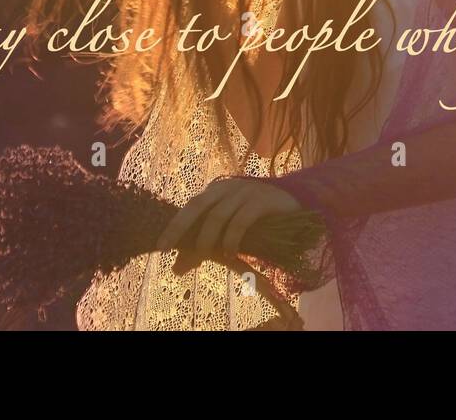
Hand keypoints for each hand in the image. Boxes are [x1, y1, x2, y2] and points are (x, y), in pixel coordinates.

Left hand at [170, 177, 302, 273]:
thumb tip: (177, 269)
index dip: (174, 226)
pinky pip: (240, 221)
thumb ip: (206, 244)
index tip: (160, 247)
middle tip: (168, 250)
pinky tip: (229, 253)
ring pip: (217, 215)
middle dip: (179, 229)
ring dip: (208, 239)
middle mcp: (228, 187)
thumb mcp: (229, 229)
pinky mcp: (262, 200)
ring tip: (206, 257)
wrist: (296, 202)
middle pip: (197, 206)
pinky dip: (231, 239)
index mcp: (217, 190)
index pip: (190, 206)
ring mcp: (245, 191)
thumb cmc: (258, 218)